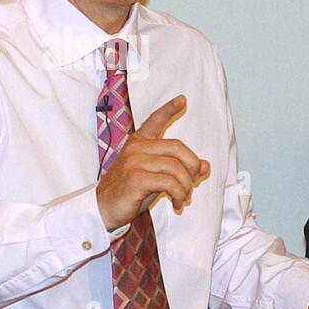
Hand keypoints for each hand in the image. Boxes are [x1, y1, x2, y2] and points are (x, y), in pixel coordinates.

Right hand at [95, 95, 209, 230]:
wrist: (103, 208)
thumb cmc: (129, 192)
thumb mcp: (154, 176)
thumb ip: (176, 168)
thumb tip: (204, 166)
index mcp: (138, 143)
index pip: (154, 121)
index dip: (169, 109)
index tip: (182, 100)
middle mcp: (136, 148)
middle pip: (177, 147)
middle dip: (192, 167)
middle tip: (192, 184)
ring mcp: (134, 162)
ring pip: (176, 167)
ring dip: (186, 186)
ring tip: (182, 198)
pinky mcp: (136, 178)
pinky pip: (170, 182)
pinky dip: (179, 194)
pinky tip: (175, 203)